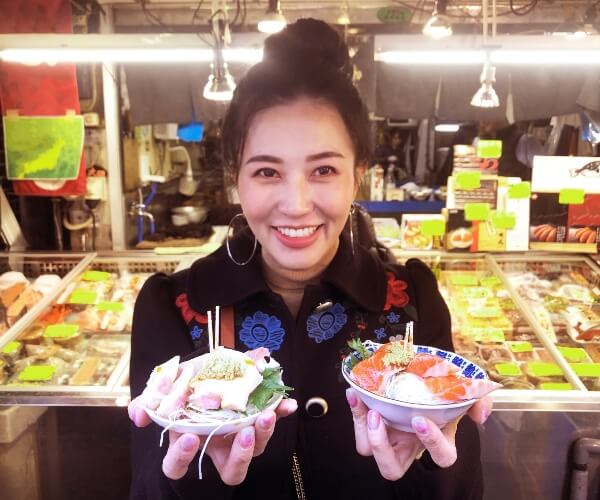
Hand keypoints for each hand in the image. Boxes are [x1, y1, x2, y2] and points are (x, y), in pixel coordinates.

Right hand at [128, 395, 296, 484]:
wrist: (206, 373)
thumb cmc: (184, 388)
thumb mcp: (166, 390)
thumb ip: (149, 402)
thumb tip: (137, 415)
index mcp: (189, 444)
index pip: (177, 466)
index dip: (182, 457)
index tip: (190, 437)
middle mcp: (217, 448)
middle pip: (231, 470)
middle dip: (240, 454)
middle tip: (243, 431)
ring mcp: (239, 439)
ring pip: (255, 451)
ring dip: (264, 434)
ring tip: (267, 414)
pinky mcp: (257, 422)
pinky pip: (271, 424)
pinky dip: (281, 414)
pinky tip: (288, 405)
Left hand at [346, 389, 491, 480]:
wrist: (421, 373)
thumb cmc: (442, 390)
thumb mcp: (462, 394)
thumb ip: (477, 402)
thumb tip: (480, 415)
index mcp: (437, 443)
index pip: (442, 458)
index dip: (432, 442)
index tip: (420, 419)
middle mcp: (409, 447)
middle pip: (391, 470)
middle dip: (382, 448)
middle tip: (380, 417)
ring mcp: (388, 438)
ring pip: (367, 450)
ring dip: (363, 429)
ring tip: (366, 405)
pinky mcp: (371, 424)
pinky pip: (358, 428)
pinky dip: (355, 411)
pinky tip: (355, 393)